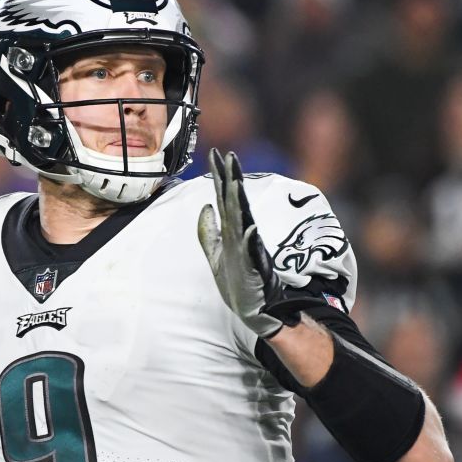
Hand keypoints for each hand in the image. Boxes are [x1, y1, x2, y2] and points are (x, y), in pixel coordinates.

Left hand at [197, 149, 287, 338]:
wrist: (255, 308)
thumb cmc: (238, 281)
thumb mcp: (216, 254)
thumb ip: (209, 231)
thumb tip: (206, 206)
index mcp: (233, 230)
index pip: (225, 198)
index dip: (220, 176)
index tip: (215, 153)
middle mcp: (242, 235)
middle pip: (234, 202)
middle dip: (231, 179)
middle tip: (228, 155)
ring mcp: (248, 250)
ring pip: (241, 220)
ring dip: (238, 202)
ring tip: (235, 182)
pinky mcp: (253, 267)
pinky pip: (251, 251)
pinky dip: (250, 239)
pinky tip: (249, 228)